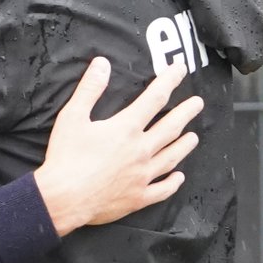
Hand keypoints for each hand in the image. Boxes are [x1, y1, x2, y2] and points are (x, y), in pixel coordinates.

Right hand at [34, 59, 200, 236]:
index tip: (180, 69)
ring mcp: (142, 176)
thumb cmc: (66, 157)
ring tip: (194, 137)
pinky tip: (179, 177)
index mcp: (126, 129)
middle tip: (198, 103)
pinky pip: (162, 189)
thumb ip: (89, 88)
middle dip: (186, 112)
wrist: (64, 199)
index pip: (154, 98)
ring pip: (171, 157)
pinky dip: (173, 182)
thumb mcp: (72, 116)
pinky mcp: (138, 197)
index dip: (169, 81)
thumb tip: (102, 63)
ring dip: (184, 145)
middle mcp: (141, 151)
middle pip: (171, 127)